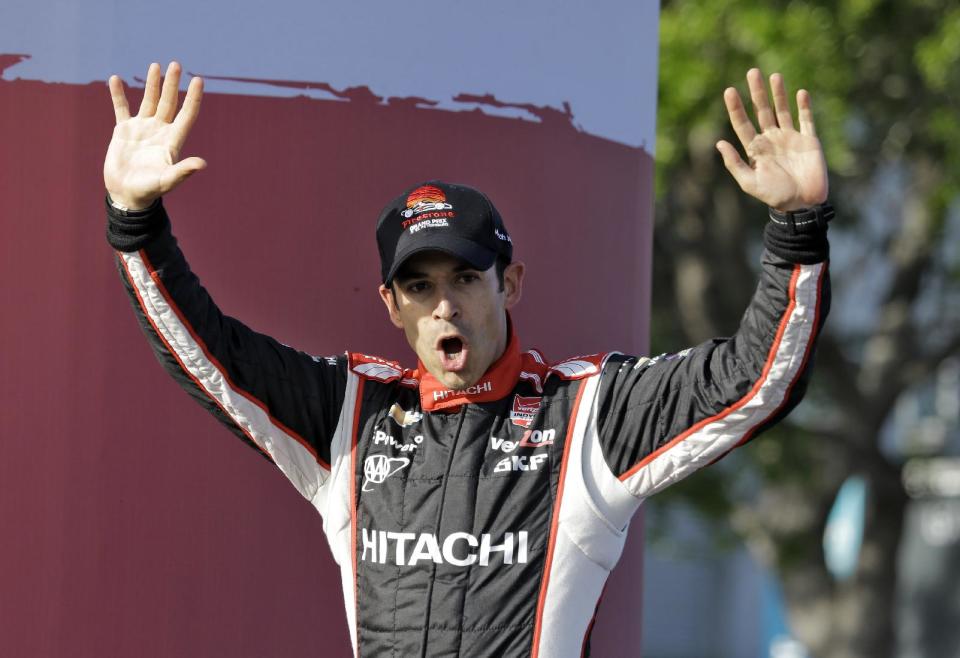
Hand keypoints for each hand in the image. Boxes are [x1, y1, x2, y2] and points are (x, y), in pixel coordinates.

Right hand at [103, 62, 205, 209]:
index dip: (193, 98)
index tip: (198, 80)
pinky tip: (115, 79)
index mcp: (172, 140)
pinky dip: (118, 94)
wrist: (127, 195)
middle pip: (169, 102)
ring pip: (149, 101)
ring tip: (156, 65)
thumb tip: (202, 164)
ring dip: (152, 84)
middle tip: (176, 64)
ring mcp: (142, 129)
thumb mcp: (167, 180)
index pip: (186, 114)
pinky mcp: (124, 131)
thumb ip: (183, 171)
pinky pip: (121, 108)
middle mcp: (159, 131)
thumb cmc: (149, 190)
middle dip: (172, 84)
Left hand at [716, 68, 827, 211]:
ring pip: (783, 110)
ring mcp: (791, 138)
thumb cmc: (774, 196)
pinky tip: (800, 93)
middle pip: (762, 110)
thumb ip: (735, 163)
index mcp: (756, 148)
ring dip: (779, 94)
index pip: (743, 123)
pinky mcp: (809, 141)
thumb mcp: (749, 182)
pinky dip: (804, 107)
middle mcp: (772, 139)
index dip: (736, 108)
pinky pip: (807, 120)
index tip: (729, 90)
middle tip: (752, 72)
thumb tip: (719, 143)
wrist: (802, 205)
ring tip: (774, 76)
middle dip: (757, 92)